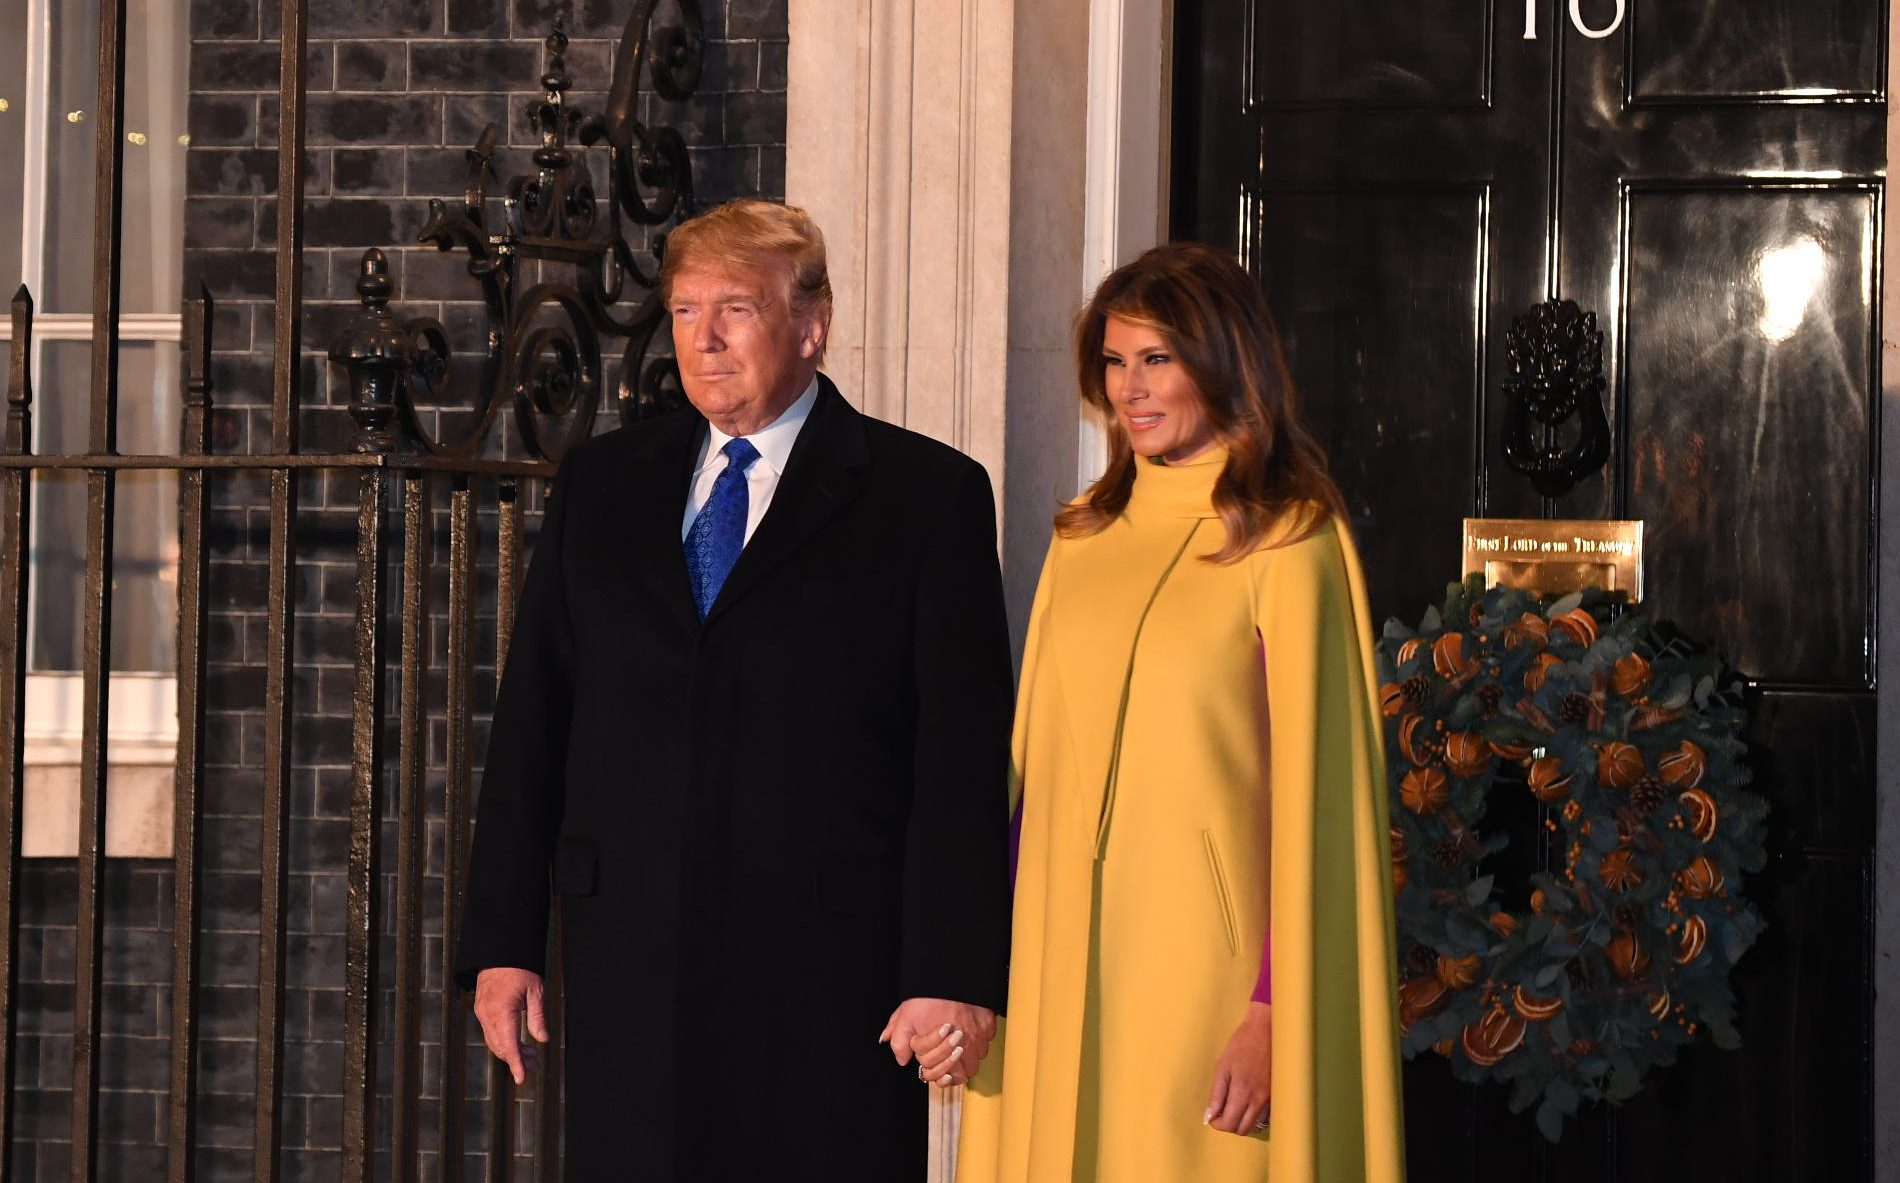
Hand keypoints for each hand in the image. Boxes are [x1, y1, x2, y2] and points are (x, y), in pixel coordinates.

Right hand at [473, 967, 548, 1084]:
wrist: (499, 951)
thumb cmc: (520, 969)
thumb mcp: (536, 992)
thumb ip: (537, 1018)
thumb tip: (542, 1040)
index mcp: (501, 1012)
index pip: (508, 1046)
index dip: (516, 1065)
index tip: (522, 1079)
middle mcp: (487, 1015)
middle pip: (501, 1047)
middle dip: (517, 1060)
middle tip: (536, 1066)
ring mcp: (482, 1013)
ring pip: (495, 1041)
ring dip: (511, 1051)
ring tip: (532, 1056)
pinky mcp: (481, 1010)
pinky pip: (491, 1032)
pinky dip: (504, 1041)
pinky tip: (518, 1043)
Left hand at [879, 997, 996, 1085]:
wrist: (949, 973)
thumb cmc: (927, 996)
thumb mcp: (905, 1017)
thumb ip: (900, 1042)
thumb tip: (902, 1060)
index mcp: (941, 1048)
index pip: (940, 1074)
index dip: (930, 1068)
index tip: (927, 1060)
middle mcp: (963, 1045)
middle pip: (963, 1074)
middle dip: (952, 1069)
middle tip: (943, 1059)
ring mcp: (979, 1036)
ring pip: (977, 1061)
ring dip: (967, 1058)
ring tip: (956, 1047)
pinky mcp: (989, 1025)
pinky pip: (987, 1043)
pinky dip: (978, 1042)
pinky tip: (968, 1033)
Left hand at [1205, 1002, 1270, 1134]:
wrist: (1266, 1030)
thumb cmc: (1241, 1044)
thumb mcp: (1222, 1067)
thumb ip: (1216, 1095)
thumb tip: (1210, 1116)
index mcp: (1243, 1092)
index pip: (1229, 1124)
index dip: (1217, 1124)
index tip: (1212, 1116)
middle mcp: (1259, 1099)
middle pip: (1243, 1129)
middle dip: (1229, 1124)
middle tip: (1222, 1111)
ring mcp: (1271, 1098)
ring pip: (1256, 1125)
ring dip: (1243, 1121)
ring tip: (1235, 1105)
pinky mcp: (1277, 1094)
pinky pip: (1266, 1116)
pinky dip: (1255, 1116)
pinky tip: (1248, 1103)